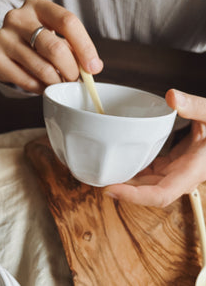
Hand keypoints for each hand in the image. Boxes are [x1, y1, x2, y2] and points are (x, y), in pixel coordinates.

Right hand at [0, 0, 102, 93]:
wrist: (8, 43)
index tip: (93, 68)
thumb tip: (94, 67)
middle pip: (55, 49)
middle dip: (71, 71)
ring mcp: (4, 38)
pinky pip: (28, 82)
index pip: (68, 22)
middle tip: (74, 79)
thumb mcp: (57, 35)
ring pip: (43, 69)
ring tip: (60, 83)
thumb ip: (76, 48)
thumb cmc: (39, 40)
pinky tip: (44, 85)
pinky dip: (41, 88)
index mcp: (38, 6)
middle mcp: (18, 18)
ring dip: (57, 82)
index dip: (85, 48)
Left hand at [104, 89, 205, 206]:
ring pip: (146, 184)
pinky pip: (149, 173)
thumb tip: (172, 97)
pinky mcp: (171, 166)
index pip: (160, 194)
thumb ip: (195, 107)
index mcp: (191, 171)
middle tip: (98, 178)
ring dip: (126, 181)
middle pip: (146, 192)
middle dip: (122, 189)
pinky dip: (134, 170)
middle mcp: (180, 177)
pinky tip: (122, 162)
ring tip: (105, 171)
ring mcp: (175, 172)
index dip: (134, 196)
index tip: (111, 190)